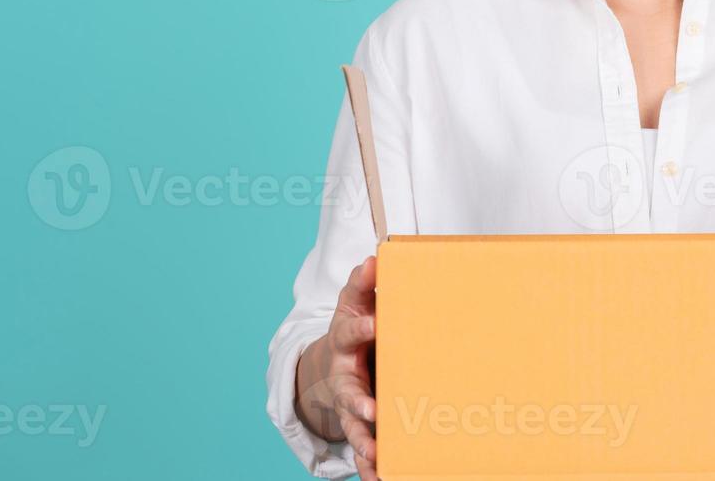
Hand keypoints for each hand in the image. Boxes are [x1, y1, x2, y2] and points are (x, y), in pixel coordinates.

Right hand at [295, 256, 378, 479]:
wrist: (334, 361)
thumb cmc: (356, 327)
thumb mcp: (355, 304)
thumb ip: (364, 284)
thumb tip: (376, 256)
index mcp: (345, 342)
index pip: (351, 332)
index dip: (363, 327)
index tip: (376, 323)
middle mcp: (344, 376)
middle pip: (349, 391)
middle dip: (359, 400)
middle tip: (372, 409)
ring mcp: (349, 402)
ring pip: (354, 425)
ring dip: (364, 440)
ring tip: (376, 453)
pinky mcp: (358, 423)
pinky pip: (363, 447)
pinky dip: (370, 466)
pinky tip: (380, 477)